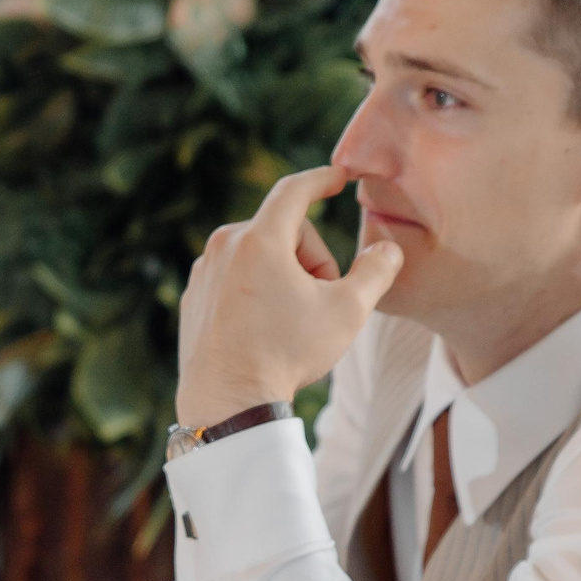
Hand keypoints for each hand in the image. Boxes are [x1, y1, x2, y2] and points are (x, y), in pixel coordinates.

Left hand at [174, 165, 403, 428]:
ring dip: (284, 277)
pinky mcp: (193, 298)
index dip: (322, 179)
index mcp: (259, 239)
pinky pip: (234, 280)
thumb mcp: (347, 312)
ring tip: (292, 322)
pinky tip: (264, 331)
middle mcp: (223, 246)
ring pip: (258, 257)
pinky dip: (256, 294)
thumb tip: (388, 251)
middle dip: (312, 260)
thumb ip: (375, 273)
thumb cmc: (286, 354)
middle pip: (283, 232)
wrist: (228, 403)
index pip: (295, 190)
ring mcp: (203, 272)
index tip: (339, 177)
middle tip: (322, 302)